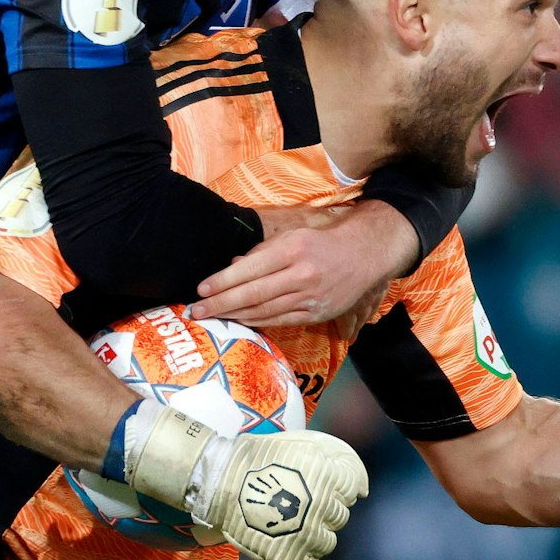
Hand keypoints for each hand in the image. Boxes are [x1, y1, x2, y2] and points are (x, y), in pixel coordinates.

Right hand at [126, 407, 368, 559]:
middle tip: (297, 503)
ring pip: (327, 542)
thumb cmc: (260, 458)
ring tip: (290, 523)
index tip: (314, 484)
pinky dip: (298, 557)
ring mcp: (304, 533)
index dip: (334, 486)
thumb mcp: (302, 443)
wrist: (217, 479)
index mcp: (327, 475)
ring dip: (313, 534)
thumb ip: (337, 459)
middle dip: (323, 509)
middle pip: (340, 516)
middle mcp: (321, 505)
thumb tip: (362, 489)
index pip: (351, 489)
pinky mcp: (286, 556)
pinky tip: (285, 542)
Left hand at [189, 200, 416, 328]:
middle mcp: (301, 274)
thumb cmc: (321, 243)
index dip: (222, 281)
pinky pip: (279, 320)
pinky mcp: (315, 313)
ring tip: (212, 317)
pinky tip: (239, 321)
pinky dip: (256, 322)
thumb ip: (261, 252)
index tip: (201, 289)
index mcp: (293, 250)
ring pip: (264, 310)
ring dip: (234, 315)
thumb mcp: (292, 237)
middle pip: (253, 293)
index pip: (250, 268)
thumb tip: (231, 267)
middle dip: (221, 303)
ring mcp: (310, 297)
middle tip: (196, 311)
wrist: (363, 256)